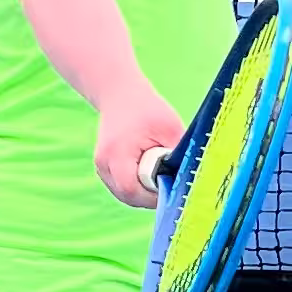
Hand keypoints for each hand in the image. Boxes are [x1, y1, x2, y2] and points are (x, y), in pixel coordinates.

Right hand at [96, 83, 186, 208]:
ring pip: (124, 195)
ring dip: (144, 194)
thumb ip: (179, 154)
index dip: (154, 197)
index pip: (132, 190)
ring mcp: (101, 167)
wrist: (120, 94)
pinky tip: (151, 177)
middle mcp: (103, 164)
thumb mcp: (169, 128)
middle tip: (171, 186)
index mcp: (117, 154)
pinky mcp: (104, 168)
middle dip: (151, 197)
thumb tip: (190, 178)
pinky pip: (121, 187)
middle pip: (128, 196)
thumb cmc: (147, 108)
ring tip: (162, 179)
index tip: (173, 189)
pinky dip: (137, 187)